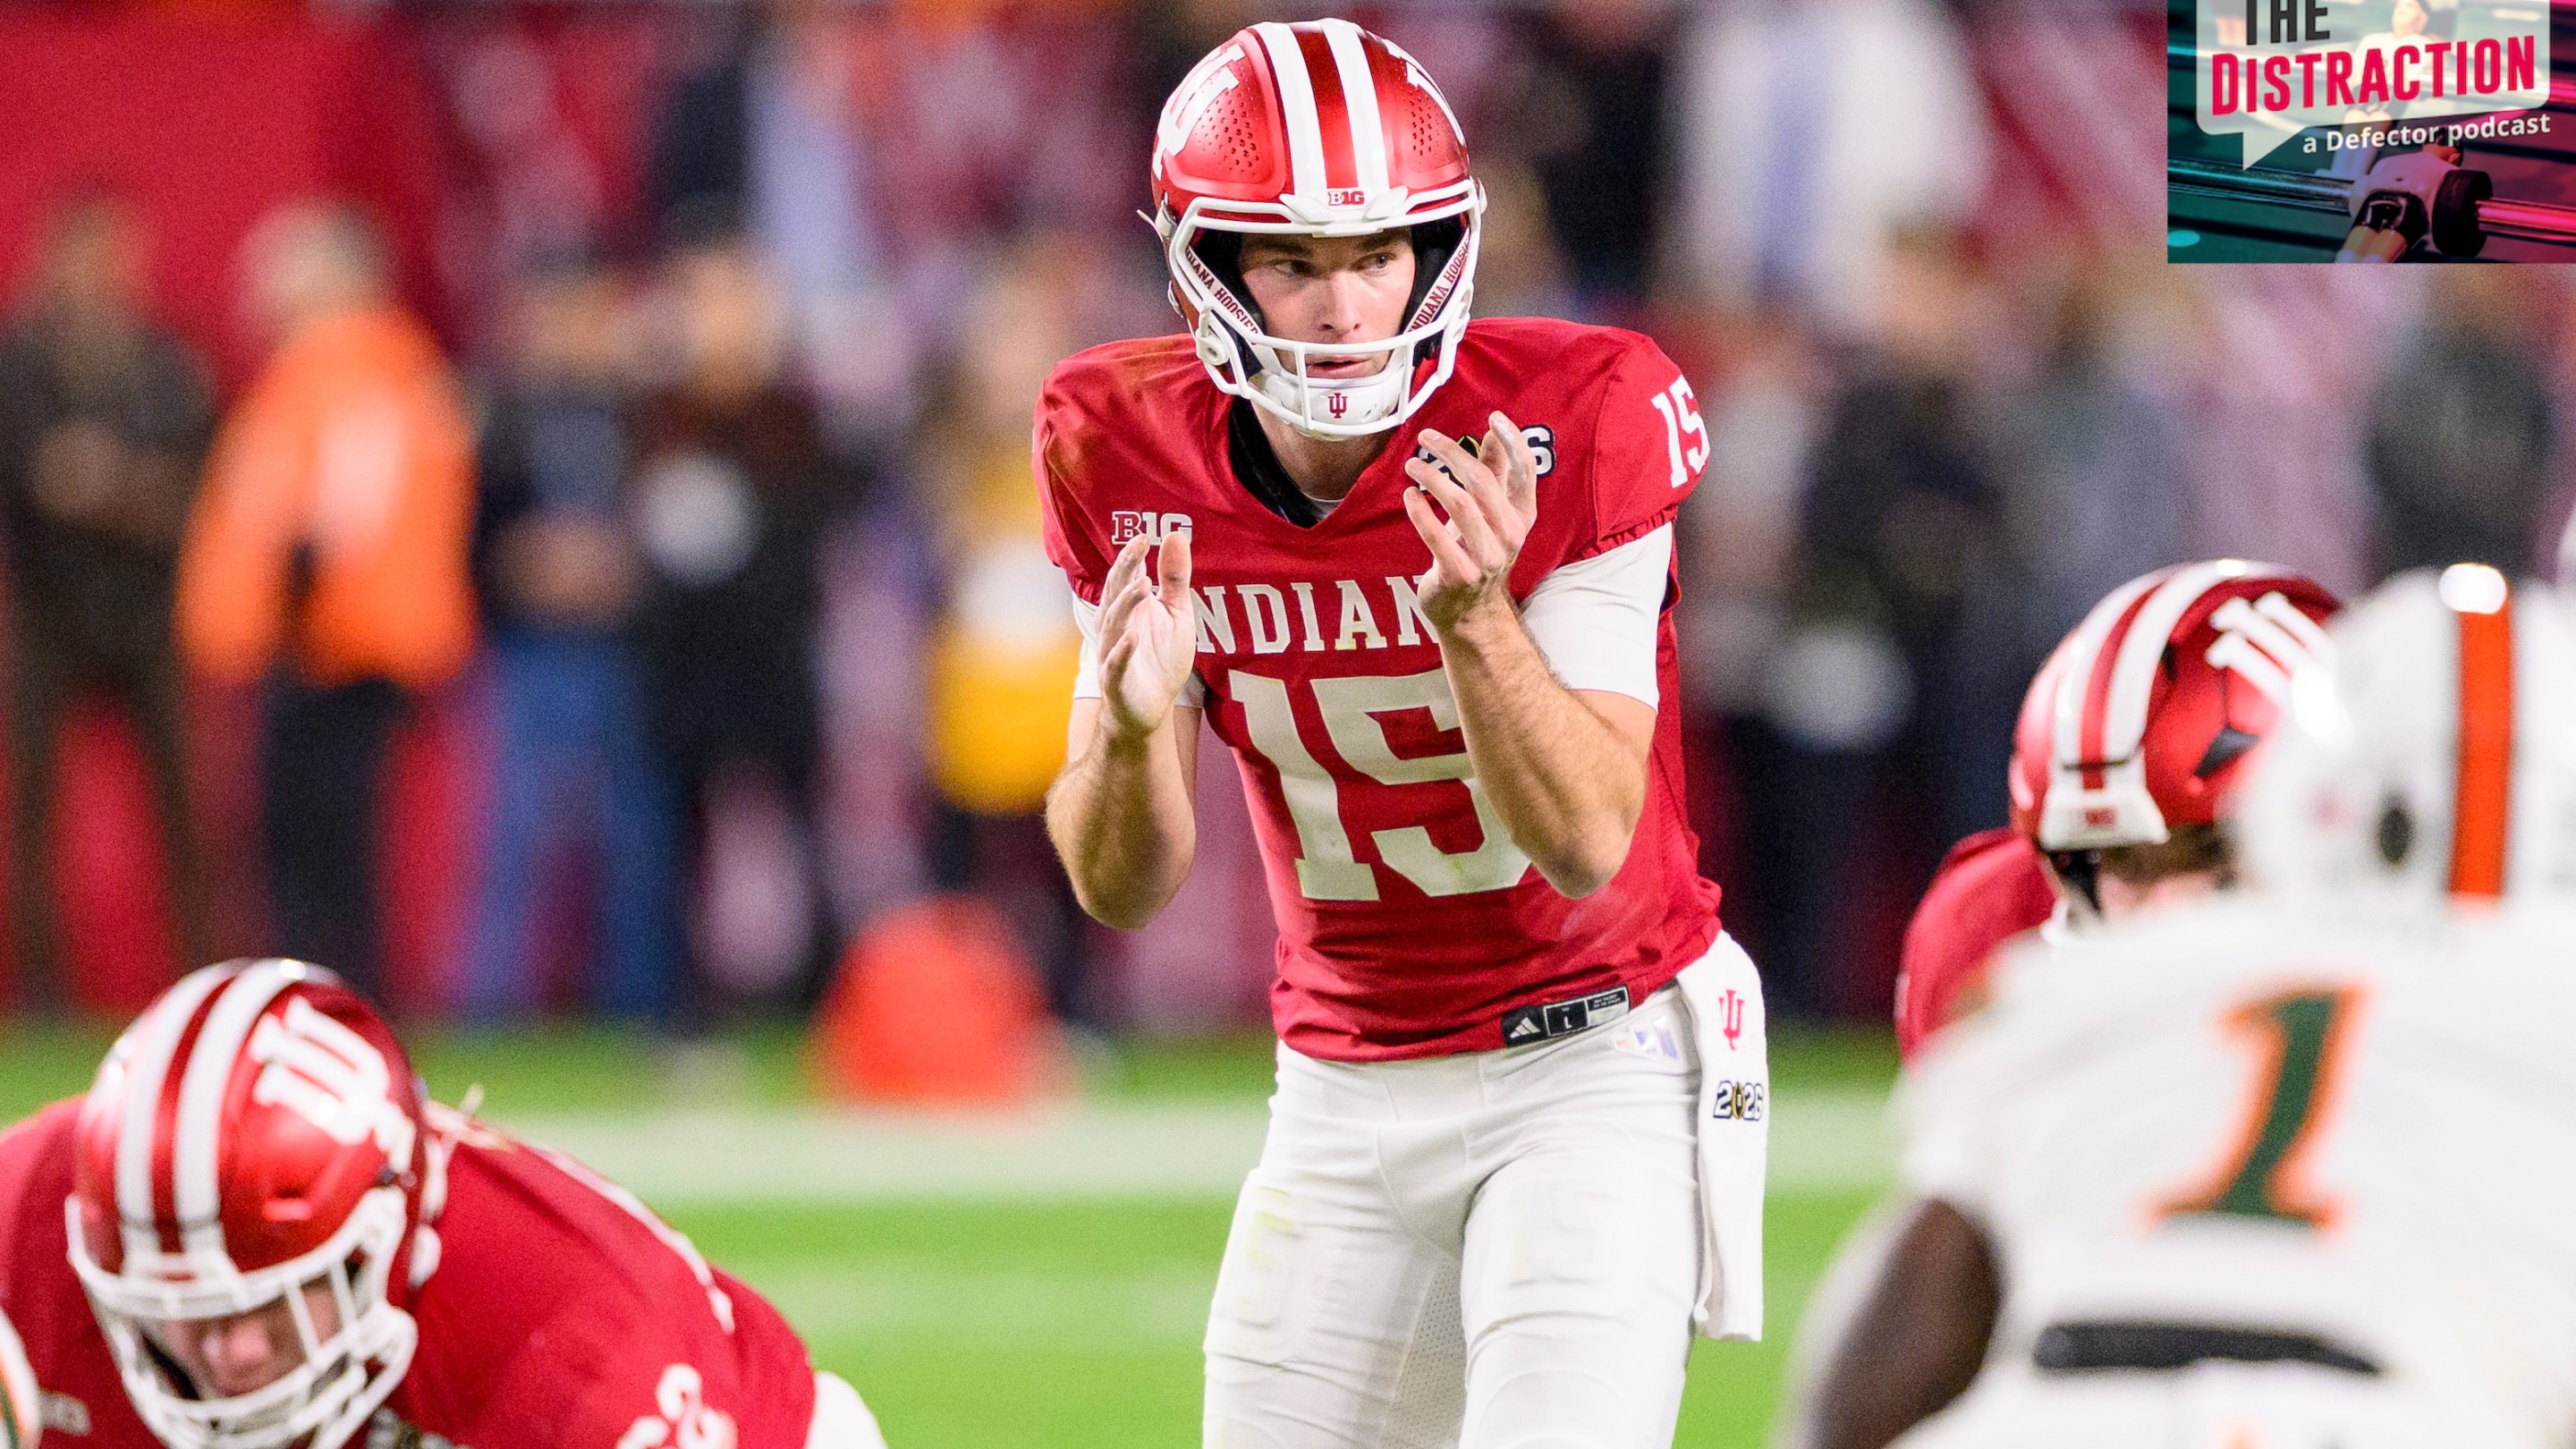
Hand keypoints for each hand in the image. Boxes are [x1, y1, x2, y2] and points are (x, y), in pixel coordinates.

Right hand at [1096, 528, 1197, 740]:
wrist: (1149, 708)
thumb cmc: (1160, 658)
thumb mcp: (1176, 615)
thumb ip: (1175, 579)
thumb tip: (1175, 535)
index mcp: (1130, 609)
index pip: (1125, 577)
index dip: (1132, 557)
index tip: (1144, 537)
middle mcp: (1116, 627)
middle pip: (1115, 595)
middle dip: (1124, 571)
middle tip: (1138, 548)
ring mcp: (1113, 654)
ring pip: (1114, 626)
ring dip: (1126, 605)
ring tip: (1143, 584)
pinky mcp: (1116, 682)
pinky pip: (1115, 666)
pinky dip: (1122, 651)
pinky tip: (1132, 637)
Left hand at [1403, 411, 1539, 636]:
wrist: (1469, 610)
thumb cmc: (1477, 550)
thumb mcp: (1491, 513)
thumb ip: (1494, 473)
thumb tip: (1492, 432)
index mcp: (1522, 515)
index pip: (1525, 471)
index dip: (1513, 440)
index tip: (1493, 416)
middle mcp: (1510, 535)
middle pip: (1482, 482)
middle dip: (1451, 453)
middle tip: (1426, 437)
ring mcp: (1487, 557)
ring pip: (1459, 505)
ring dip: (1431, 478)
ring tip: (1412, 465)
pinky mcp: (1460, 573)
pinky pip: (1435, 536)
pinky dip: (1419, 511)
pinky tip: (1409, 496)